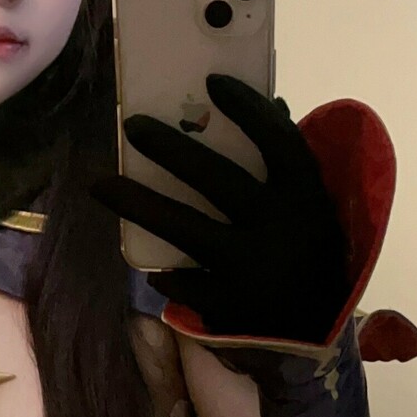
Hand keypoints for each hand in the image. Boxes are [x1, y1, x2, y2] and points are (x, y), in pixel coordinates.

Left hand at [89, 74, 350, 342]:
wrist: (317, 334)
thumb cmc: (308, 255)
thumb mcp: (312, 209)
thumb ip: (289, 166)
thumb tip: (270, 106)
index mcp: (307, 197)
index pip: (278, 140)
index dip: (248, 108)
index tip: (212, 82)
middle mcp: (280, 228)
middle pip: (217, 178)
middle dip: (170, 148)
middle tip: (132, 126)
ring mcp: (251, 268)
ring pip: (184, 228)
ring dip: (137, 203)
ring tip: (98, 184)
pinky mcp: (228, 304)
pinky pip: (183, 278)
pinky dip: (165, 269)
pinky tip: (152, 263)